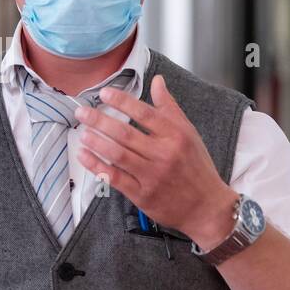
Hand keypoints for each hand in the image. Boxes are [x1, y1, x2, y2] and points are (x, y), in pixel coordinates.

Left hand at [73, 73, 236, 250]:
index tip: (104, 94)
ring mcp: (152, 176)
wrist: (207, 207)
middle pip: (126, 134)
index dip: (122, 101)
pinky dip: (97, 166)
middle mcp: (164, 155)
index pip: (145, 113)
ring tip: (83, 131)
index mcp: (177, 136)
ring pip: (118, 155)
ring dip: (96, 142)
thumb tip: (157, 81)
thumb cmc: (197, 168)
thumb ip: (170, 108)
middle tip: (82, 112)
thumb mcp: (189, 134)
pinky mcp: (143, 195)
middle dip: (99, 120)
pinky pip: (115, 178)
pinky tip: (85, 155)